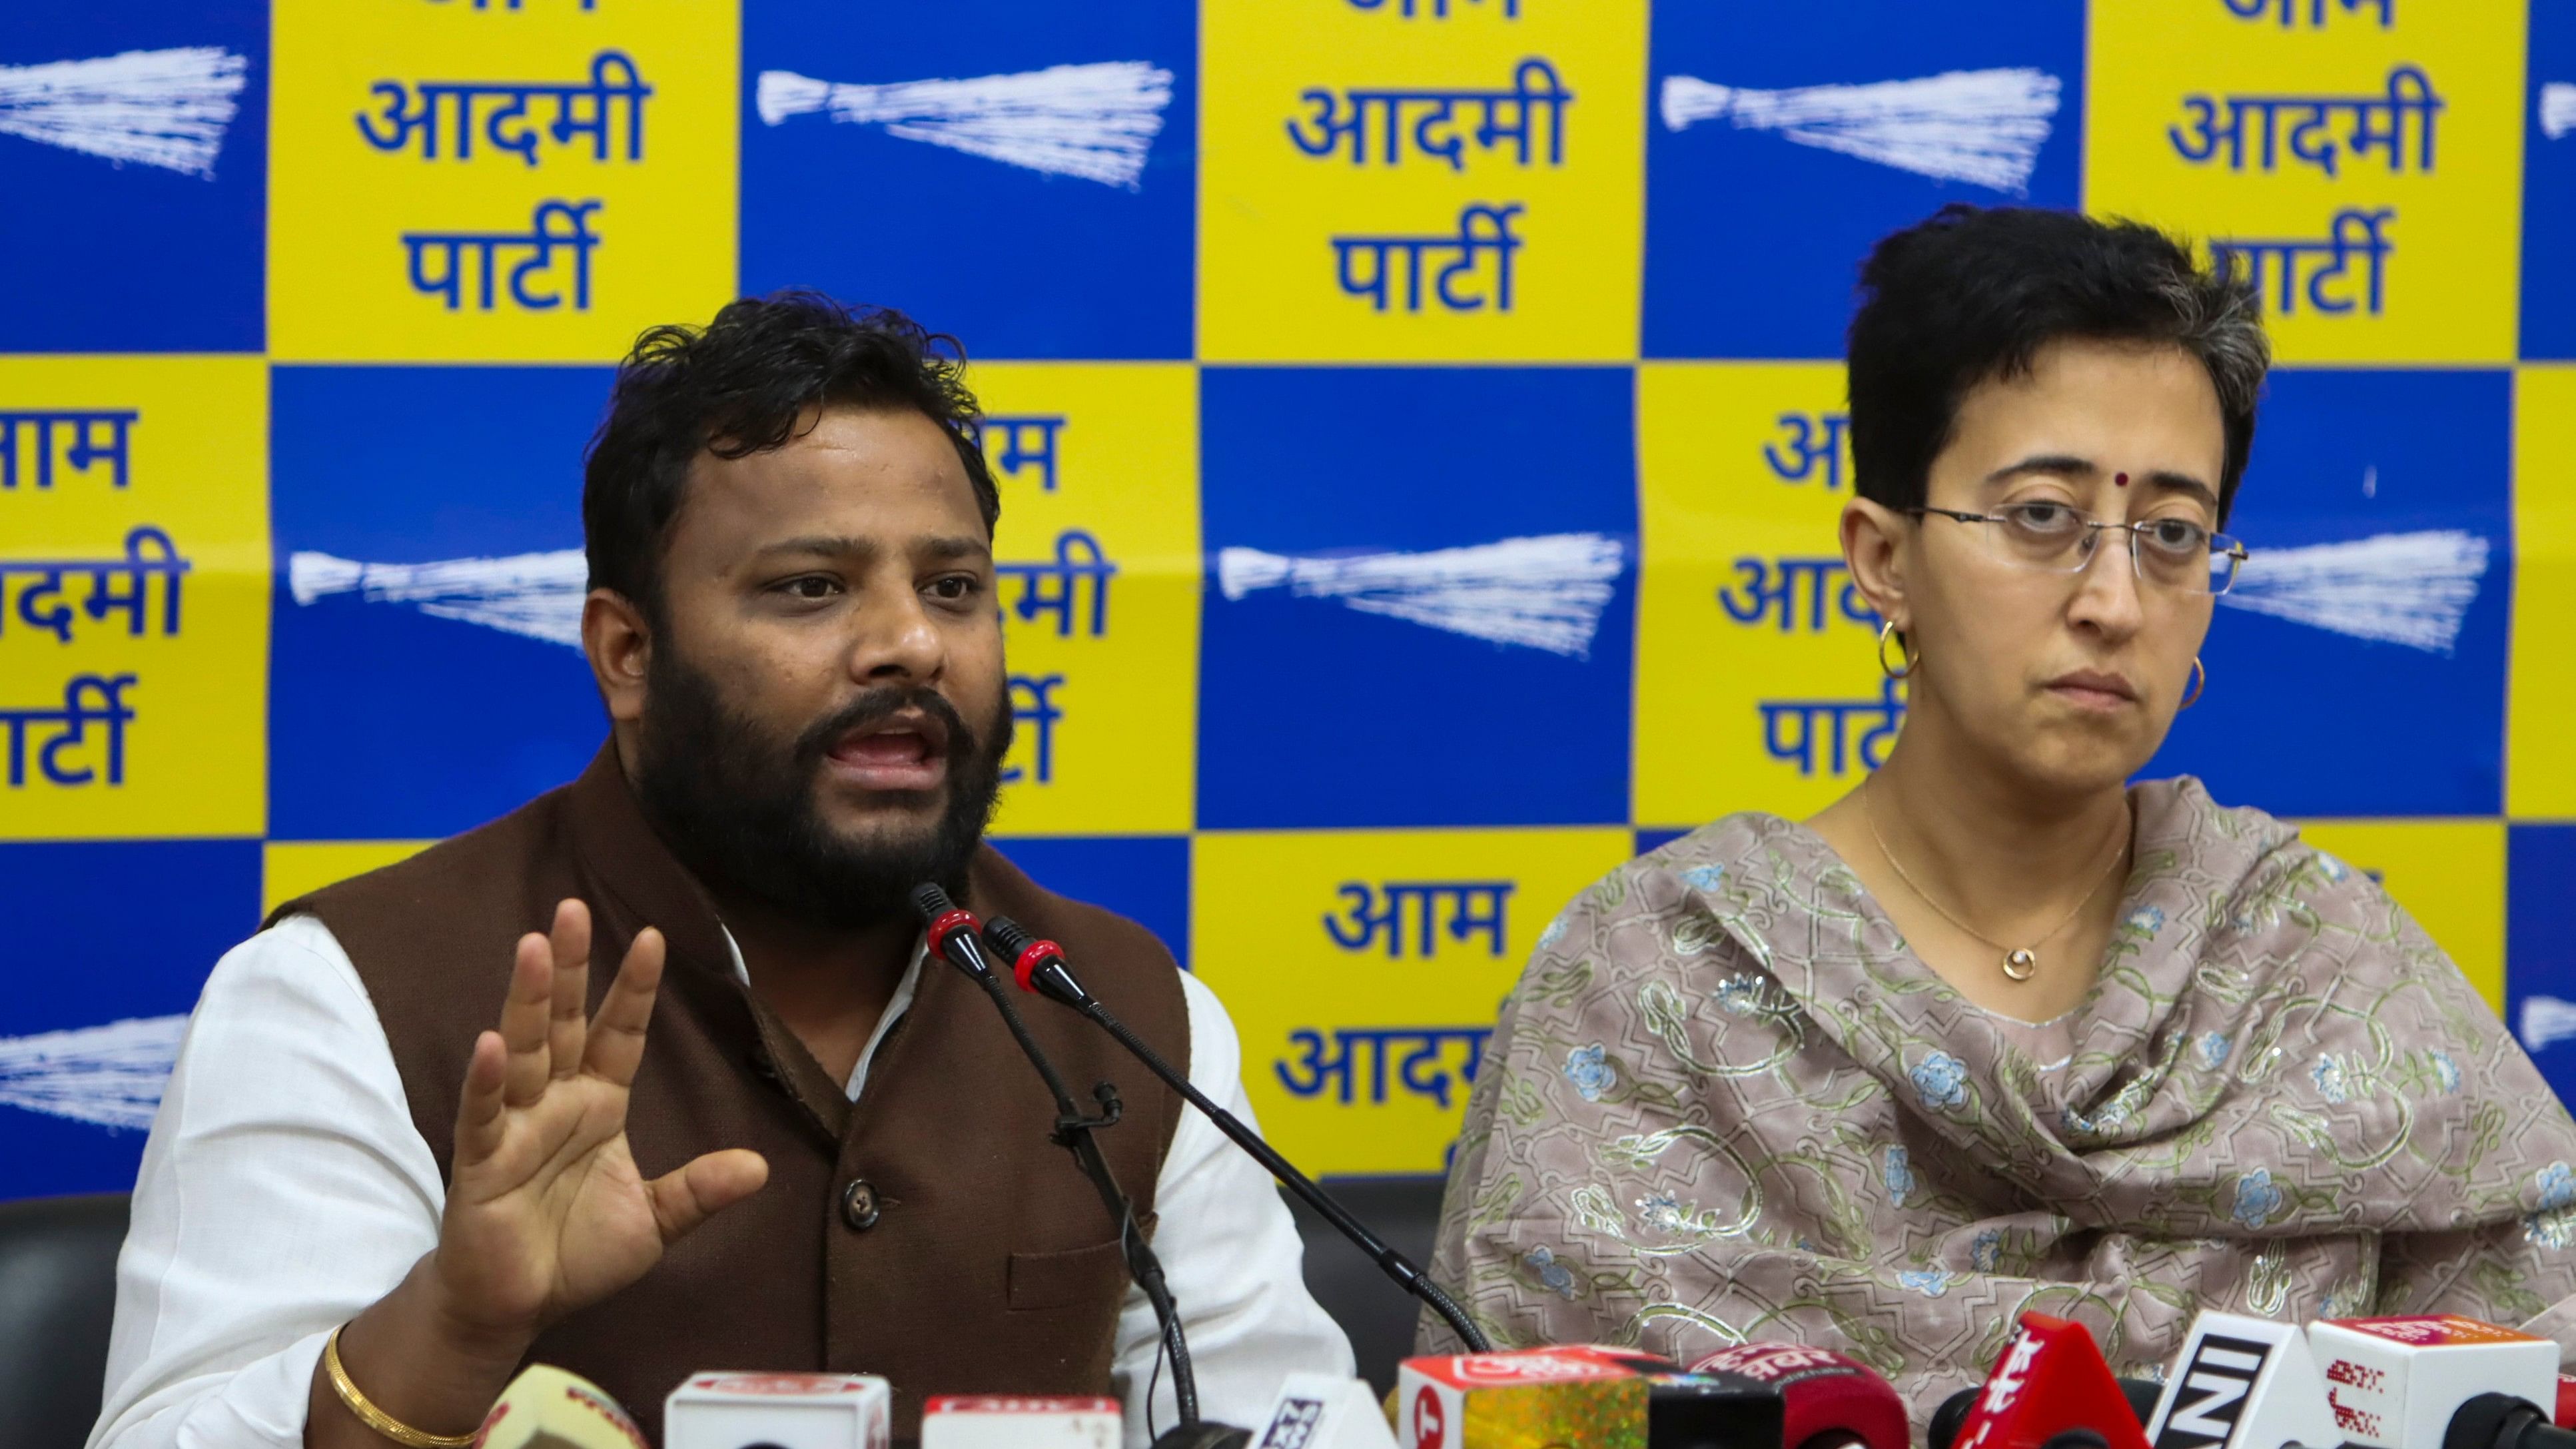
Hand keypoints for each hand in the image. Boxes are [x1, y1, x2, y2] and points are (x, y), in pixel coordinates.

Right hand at [429, 899, 767, 1346]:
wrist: (519, 1305)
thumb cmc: (577, 1254)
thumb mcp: (653, 1219)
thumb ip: (698, 1191)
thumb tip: (760, 1166)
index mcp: (599, 1104)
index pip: (619, 1034)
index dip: (633, 989)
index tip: (653, 937)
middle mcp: (556, 1103)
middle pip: (563, 1023)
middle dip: (568, 968)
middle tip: (571, 910)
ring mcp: (516, 1127)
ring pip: (522, 1051)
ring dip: (526, 1001)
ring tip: (532, 947)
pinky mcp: (481, 1162)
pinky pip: (485, 1115)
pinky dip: (488, 1081)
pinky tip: (490, 1043)